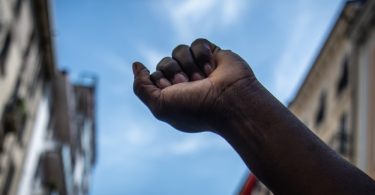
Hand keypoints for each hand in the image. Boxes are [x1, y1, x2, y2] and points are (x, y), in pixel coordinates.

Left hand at [133, 39, 257, 132]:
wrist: (229, 102)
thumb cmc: (195, 108)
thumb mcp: (158, 105)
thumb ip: (141, 87)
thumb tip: (137, 65)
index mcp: (174, 96)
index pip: (155, 77)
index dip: (161, 81)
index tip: (173, 91)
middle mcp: (186, 82)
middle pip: (165, 62)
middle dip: (174, 72)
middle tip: (187, 84)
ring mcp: (199, 68)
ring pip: (179, 50)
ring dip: (188, 64)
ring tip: (202, 78)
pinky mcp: (213, 55)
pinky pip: (198, 43)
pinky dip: (203, 55)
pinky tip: (211, 69)